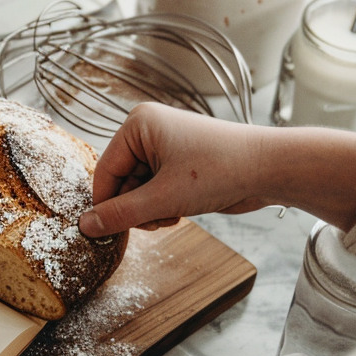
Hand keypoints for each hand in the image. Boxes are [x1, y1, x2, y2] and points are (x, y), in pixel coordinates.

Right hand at [78, 103, 270, 236]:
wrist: (270, 169)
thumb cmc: (220, 170)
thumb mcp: (163, 198)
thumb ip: (120, 214)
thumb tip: (85, 226)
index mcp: (138, 124)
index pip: (104, 172)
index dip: (106, 204)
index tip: (107, 231)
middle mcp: (148, 130)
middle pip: (120, 182)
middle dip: (136, 207)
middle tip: (157, 219)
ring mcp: (164, 146)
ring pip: (137, 190)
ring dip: (150, 210)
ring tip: (172, 214)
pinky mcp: (179, 162)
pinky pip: (154, 190)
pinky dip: (162, 205)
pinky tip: (181, 210)